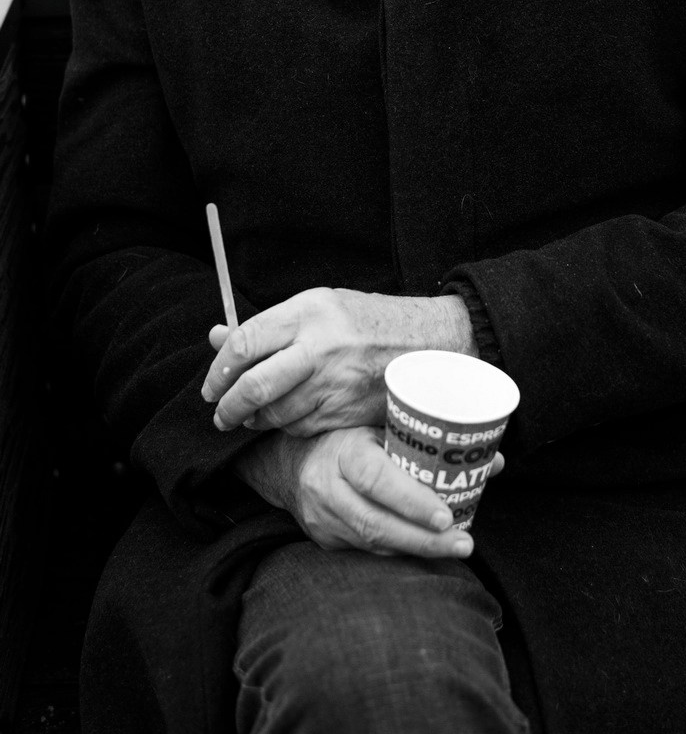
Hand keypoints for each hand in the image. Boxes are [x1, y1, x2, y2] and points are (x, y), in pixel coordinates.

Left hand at [201, 286, 474, 435]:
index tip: (211, 386)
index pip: (244, 342)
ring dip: (255, 421)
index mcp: (308, 312)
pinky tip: (287, 418)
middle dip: (227, 406)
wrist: (427, 343)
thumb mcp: (318, 307)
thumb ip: (268, 326)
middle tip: (219, 414)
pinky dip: (286, 427)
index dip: (218, 369)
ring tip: (251, 417)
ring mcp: (335, 382)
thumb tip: (215, 336)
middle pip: (253, 385)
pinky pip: (301, 427)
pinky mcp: (347, 411)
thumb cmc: (367, 321)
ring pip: (274, 413)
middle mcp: (319, 347)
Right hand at [236, 425, 502, 557]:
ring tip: (455, 547)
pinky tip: (426, 547)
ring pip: (374, 542)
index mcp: (342, 452)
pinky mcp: (324, 540)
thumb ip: (432, 442)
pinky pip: (367, 550)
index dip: (411, 501)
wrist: (290, 459)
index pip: (376, 480)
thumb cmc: (348, 434)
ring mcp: (323, 520)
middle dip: (424, 539)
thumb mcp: (381, 424)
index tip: (446, 516)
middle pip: (377, 523)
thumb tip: (493, 461)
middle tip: (464, 543)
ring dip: (417, 548)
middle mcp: (327, 488)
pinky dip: (399, 549)